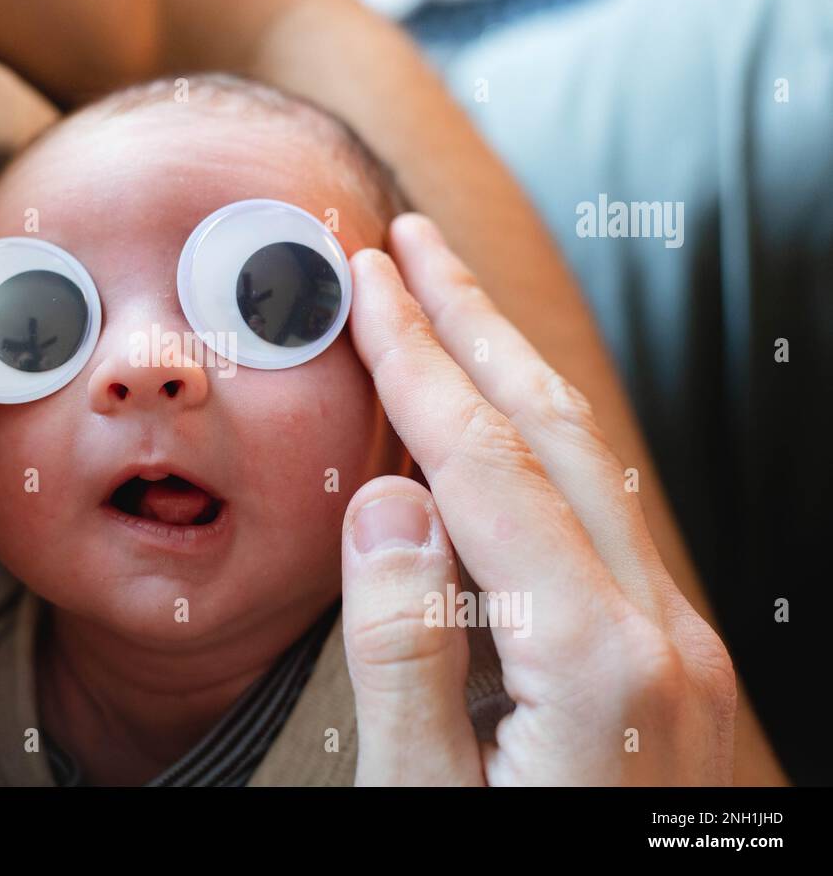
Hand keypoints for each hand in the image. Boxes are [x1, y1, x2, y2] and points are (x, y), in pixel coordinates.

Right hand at [340, 215, 735, 784]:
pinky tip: (503, 435)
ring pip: (588, 466)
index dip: (416, 355)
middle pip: (551, 429)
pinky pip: (600, 522)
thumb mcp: (420, 802)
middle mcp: (653, 630)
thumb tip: (387, 501)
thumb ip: (402, 651)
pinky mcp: (666, 667)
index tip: (368, 280)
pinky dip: (539, 448)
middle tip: (414, 242)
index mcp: (587, 655)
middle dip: (474, 320)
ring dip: (511, 370)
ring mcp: (675, 647)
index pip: (478, 458)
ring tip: (449, 306)